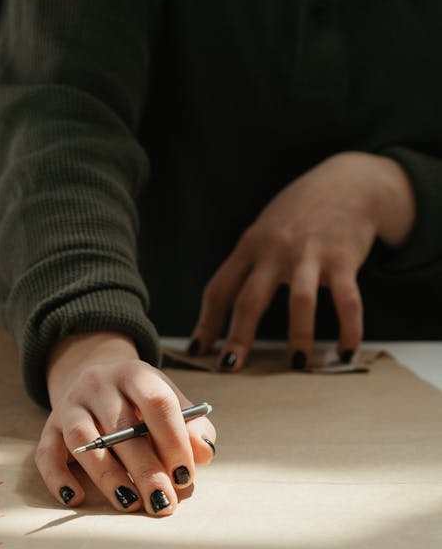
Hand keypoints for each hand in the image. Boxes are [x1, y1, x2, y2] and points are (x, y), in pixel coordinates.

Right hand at [36, 332, 216, 515]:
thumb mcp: (170, 403)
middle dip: (144, 469)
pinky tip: (75, 498)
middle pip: (120, 427)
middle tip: (161, 502)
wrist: (96, 383)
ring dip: (107, 475)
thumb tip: (203, 452)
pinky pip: (47, 453)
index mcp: (134, 373)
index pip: (156, 402)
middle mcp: (98, 384)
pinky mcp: (49, 427)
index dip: (173, 440)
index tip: (185, 476)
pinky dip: (58, 478)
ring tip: (129, 502)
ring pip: (83, 440)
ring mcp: (69, 405)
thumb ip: (192, 427)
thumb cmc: (141, 403)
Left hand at [189, 151, 415, 368]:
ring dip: (298, 337)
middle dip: (238, 337)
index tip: (198, 350)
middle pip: (250, 300)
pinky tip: (345, 352)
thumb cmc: (300, 213)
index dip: (206, 322)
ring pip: (300, 302)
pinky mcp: (344, 258)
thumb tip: (222, 309)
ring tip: (296, 364)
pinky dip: (349, 329)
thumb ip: (247, 264)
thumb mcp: (265, 230)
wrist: (348, 180)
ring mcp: (310, 254)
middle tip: (230, 368)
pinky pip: (347, 301)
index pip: (219, 289)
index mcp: (250, 245)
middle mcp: (276, 250)